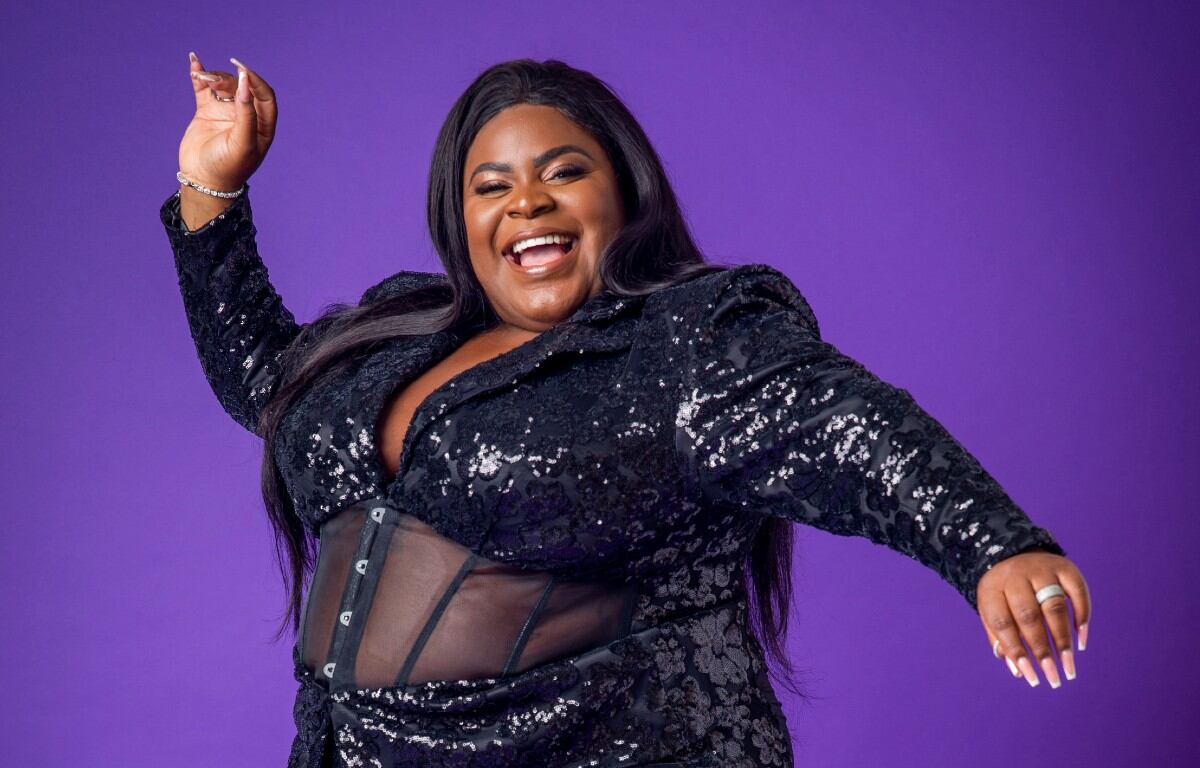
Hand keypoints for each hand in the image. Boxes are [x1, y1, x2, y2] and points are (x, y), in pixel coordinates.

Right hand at [178, 51, 276, 191]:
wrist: (203, 181)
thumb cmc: (228, 167)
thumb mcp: (242, 143)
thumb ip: (246, 114)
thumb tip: (246, 83)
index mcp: (262, 125)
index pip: (265, 95)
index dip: (255, 81)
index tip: (242, 70)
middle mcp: (246, 116)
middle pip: (242, 87)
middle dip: (229, 80)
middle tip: (214, 82)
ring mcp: (226, 112)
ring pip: (223, 85)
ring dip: (213, 77)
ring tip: (203, 79)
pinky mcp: (207, 111)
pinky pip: (204, 89)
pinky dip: (199, 75)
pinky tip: (194, 61)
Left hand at [976, 549, 1090, 688]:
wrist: (1013, 551)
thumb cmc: (1002, 592)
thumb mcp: (992, 609)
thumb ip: (1001, 639)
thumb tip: (1019, 672)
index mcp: (992, 588)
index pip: (1002, 623)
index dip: (1016, 652)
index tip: (1031, 677)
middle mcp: (1016, 576)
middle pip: (1030, 617)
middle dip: (1043, 650)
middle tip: (1054, 677)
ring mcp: (1041, 569)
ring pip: (1055, 607)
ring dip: (1064, 640)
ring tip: (1069, 667)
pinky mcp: (1065, 566)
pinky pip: (1078, 593)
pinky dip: (1082, 617)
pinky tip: (1081, 641)